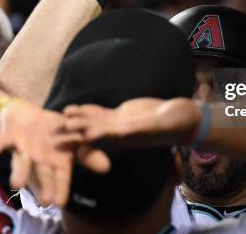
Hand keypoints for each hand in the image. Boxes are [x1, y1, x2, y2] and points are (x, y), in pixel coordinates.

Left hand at [0, 99, 109, 206]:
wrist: (25, 115)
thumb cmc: (53, 132)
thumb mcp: (75, 139)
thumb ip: (88, 154)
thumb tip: (106, 168)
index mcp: (56, 160)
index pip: (60, 177)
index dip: (60, 189)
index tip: (60, 202)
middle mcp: (39, 159)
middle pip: (42, 174)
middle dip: (43, 186)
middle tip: (44, 201)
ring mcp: (23, 149)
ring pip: (21, 162)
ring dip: (19, 172)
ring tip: (17, 184)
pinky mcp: (8, 137)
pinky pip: (1, 141)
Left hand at [63, 97, 199, 146]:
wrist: (182, 118)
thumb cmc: (176, 123)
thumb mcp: (161, 124)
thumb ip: (144, 128)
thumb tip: (125, 131)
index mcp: (131, 137)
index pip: (110, 136)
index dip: (96, 134)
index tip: (83, 134)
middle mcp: (122, 133)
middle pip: (99, 130)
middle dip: (81, 128)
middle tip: (62, 127)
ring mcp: (121, 124)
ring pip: (98, 121)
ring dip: (81, 118)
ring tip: (64, 112)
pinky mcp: (122, 115)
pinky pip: (103, 113)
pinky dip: (90, 111)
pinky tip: (77, 108)